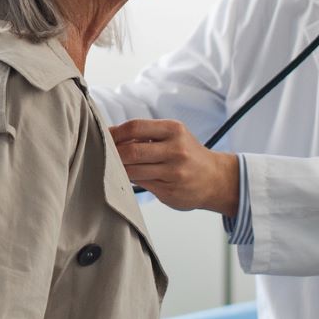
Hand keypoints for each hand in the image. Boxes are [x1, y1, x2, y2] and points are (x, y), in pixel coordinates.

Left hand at [111, 119, 240, 216]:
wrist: (215, 178)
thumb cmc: (187, 154)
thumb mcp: (173, 136)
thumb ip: (146, 135)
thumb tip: (110, 134)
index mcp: (174, 130)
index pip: (134, 127)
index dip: (114, 133)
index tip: (103, 136)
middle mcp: (176, 150)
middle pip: (131, 151)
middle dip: (113, 154)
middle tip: (102, 154)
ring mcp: (174, 173)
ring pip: (133, 171)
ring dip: (119, 169)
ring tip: (112, 166)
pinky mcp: (170, 191)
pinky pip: (141, 184)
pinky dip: (130, 180)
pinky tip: (128, 177)